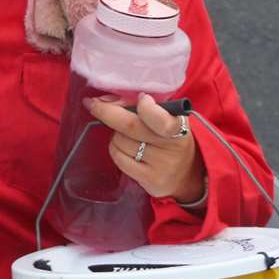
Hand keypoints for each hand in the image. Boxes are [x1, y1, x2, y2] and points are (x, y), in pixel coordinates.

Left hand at [87, 93, 203, 202]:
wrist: (186, 176)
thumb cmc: (169, 141)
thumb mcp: (166, 120)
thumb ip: (140, 107)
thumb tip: (104, 100)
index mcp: (179, 126)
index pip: (160, 118)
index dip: (146, 108)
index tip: (141, 99)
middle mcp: (171, 147)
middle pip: (130, 126)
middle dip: (107, 112)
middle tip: (93, 104)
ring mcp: (160, 165)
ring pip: (120, 141)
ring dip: (115, 134)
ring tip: (127, 136)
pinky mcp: (148, 179)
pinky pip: (119, 158)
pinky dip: (116, 150)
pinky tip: (125, 149)